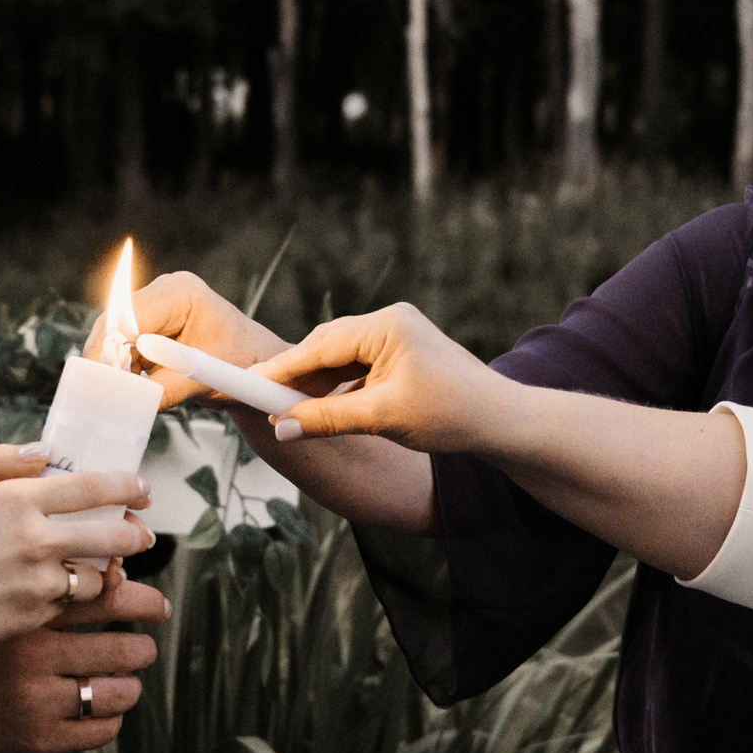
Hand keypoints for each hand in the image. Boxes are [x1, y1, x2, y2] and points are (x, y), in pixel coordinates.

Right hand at [0, 472, 151, 660]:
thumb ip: (2, 466)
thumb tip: (46, 452)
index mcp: (15, 499)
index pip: (89, 487)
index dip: (124, 486)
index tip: (143, 488)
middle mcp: (34, 538)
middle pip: (109, 534)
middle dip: (134, 534)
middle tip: (145, 534)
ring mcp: (37, 580)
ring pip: (95, 575)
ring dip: (107, 572)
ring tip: (110, 569)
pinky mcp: (33, 616)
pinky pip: (70, 604)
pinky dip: (77, 597)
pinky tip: (71, 593)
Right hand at [0, 575, 170, 752]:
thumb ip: (47, 581)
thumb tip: (114, 567)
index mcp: (25, 614)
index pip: (105, 597)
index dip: (141, 600)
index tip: (155, 604)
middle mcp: (34, 656)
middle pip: (122, 647)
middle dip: (142, 647)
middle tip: (143, 645)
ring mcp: (36, 701)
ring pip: (118, 691)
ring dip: (130, 683)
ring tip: (126, 679)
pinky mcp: (37, 739)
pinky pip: (101, 729)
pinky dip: (111, 717)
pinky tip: (101, 708)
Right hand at [97, 271, 291, 408]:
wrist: (260, 367)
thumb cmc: (245, 364)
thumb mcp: (206, 380)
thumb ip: (165, 389)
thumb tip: (128, 402)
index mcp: (180, 292)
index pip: (128, 315)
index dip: (108, 346)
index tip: (97, 377)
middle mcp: (163, 294)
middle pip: (115, 325)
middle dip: (107, 360)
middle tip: (102, 394)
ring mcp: (155, 311)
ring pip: (115, 341)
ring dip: (115, 370)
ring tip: (124, 396)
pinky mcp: (151, 330)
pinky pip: (124, 351)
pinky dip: (125, 373)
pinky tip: (136, 389)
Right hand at [257, 303, 513, 454]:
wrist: (503, 421)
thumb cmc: (451, 415)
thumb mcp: (381, 418)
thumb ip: (327, 419)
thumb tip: (281, 430)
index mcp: (387, 325)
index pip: (320, 344)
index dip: (282, 367)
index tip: (249, 382)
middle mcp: (390, 322)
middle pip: (327, 346)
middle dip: (296, 375)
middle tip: (261, 400)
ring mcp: (397, 336)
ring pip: (340, 359)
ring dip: (316, 384)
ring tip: (286, 410)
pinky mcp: (402, 354)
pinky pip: (358, 368)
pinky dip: (338, 388)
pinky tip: (321, 408)